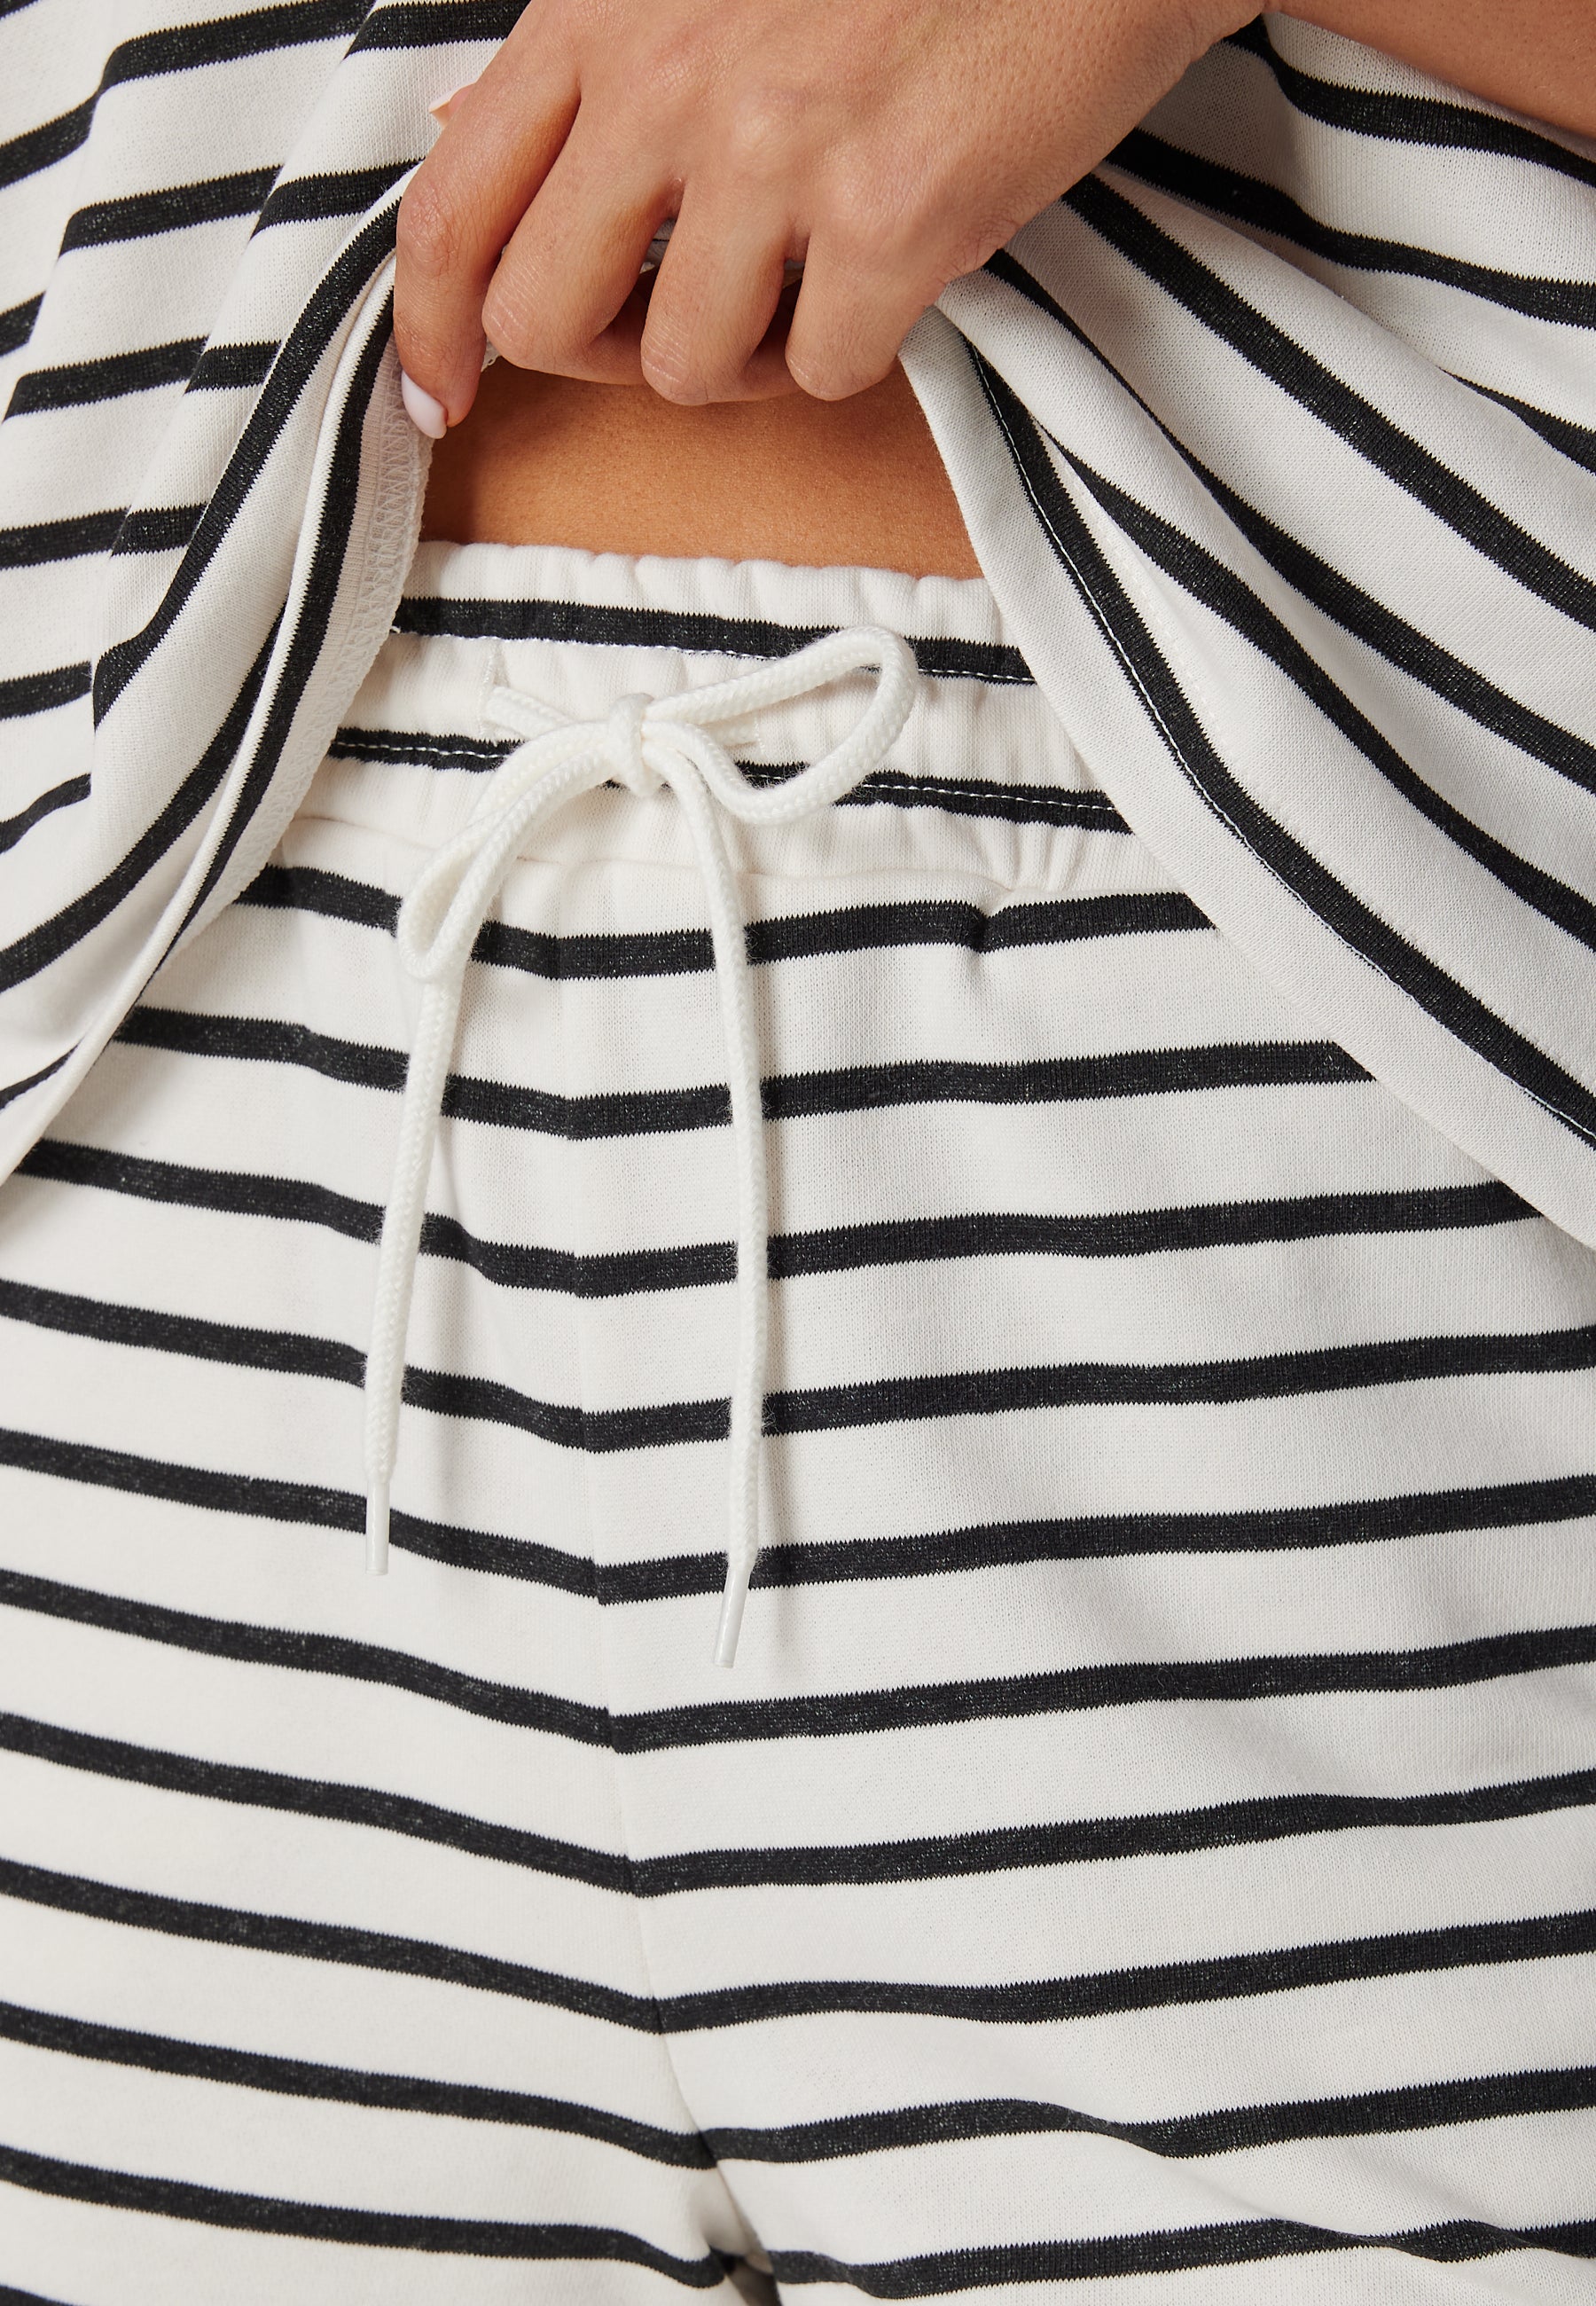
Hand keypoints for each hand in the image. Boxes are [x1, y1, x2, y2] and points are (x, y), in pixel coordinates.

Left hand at [393, 0, 1247, 425]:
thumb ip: (583, 57)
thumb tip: (465, 136)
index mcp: (602, 16)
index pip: (452, 207)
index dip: (430, 329)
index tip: (442, 390)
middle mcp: (669, 84)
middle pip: (542, 319)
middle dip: (599, 355)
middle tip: (666, 325)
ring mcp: (778, 156)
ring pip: (683, 368)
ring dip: (743, 361)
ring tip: (806, 282)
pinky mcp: (890, 221)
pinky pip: (825, 373)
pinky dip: (854, 352)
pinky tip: (887, 274)